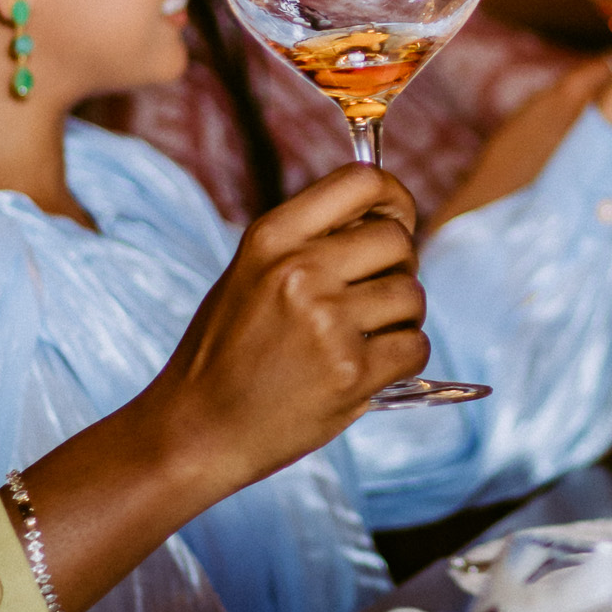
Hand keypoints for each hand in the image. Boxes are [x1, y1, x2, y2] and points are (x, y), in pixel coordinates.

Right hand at [140, 165, 429, 487]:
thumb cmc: (227, 354)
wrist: (196, 430)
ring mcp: (326, 321)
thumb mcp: (251, 274)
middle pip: (398, 240)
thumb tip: (389, 221)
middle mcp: (298, 269)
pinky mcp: (350, 371)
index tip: (398, 221)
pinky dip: (402, 361)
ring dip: (402, 320)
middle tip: (373, 300)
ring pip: (413, 296)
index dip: (394, 198)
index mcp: (271, 236)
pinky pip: (415, 347)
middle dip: (399, 269)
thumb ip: (310, 243)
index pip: (361, 181)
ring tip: (362, 341)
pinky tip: (367, 372)